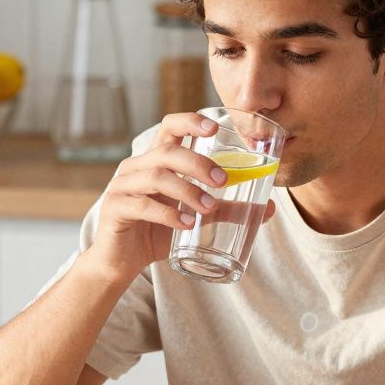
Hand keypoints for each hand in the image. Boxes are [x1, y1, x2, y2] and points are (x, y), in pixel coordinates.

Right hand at [84, 113, 275, 283]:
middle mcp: (137, 167)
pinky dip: (167, 214)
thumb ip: (226, 209)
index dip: (191, 121)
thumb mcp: (196, 218)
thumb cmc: (158, 233)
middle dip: (198, 163)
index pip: (170, 126)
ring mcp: (123, 187)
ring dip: (186, 190)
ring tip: (208, 207)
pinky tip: (186, 224)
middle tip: (223, 182)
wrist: (121, 263)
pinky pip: (141, 205)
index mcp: (155, 161)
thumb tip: (269, 208)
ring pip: (156, 176)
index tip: (215, 127)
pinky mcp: (114, 209)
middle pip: (168, 151)